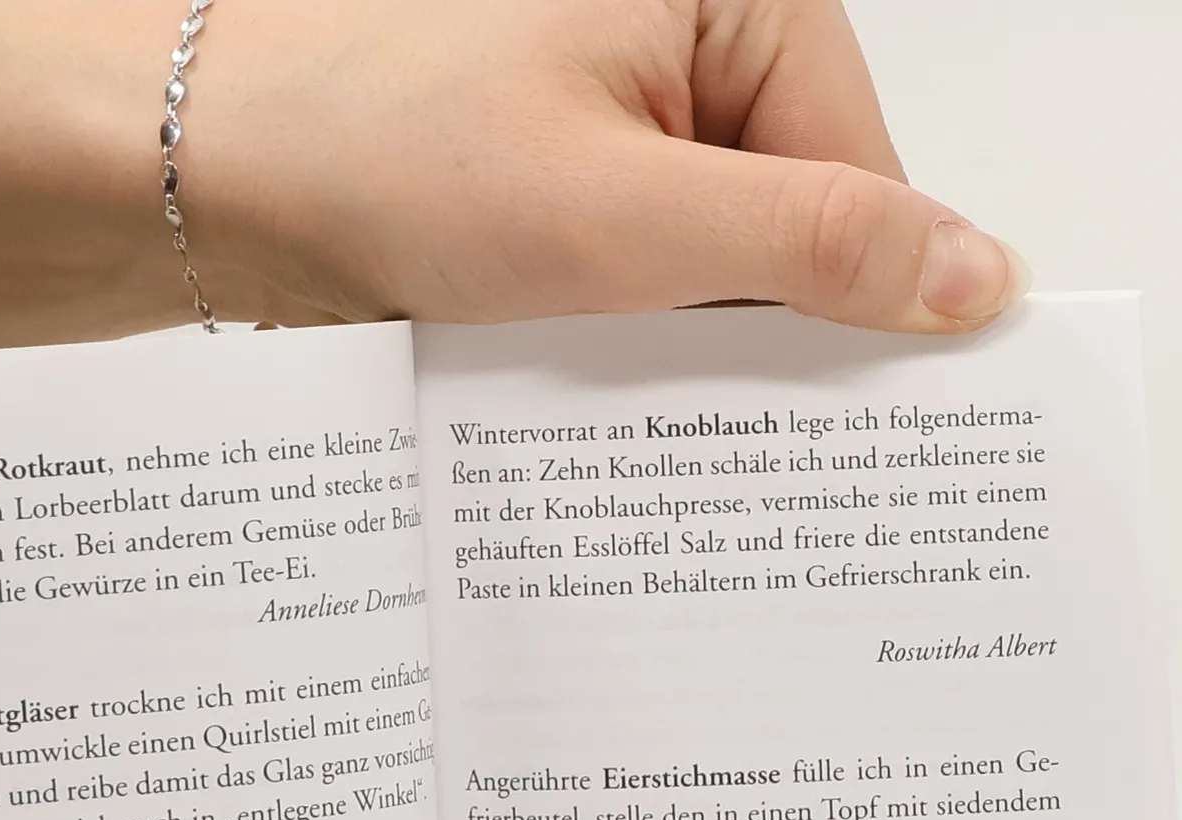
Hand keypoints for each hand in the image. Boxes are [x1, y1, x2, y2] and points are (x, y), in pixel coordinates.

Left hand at [0, 0, 1024, 371]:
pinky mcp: (558, 177)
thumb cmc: (384, 148)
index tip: (843, 416)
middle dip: (752, 327)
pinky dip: (618, 333)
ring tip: (612, 380)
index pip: (862, 174)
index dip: (852, 302)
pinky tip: (577, 372)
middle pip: (792, 219)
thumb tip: (972, 274)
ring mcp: (616, 110)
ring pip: (710, 260)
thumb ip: (811, 246)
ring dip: (674, 339)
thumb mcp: (625, 215)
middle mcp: (683, 41)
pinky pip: (637, 270)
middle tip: (704, 414)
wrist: (209, 176)